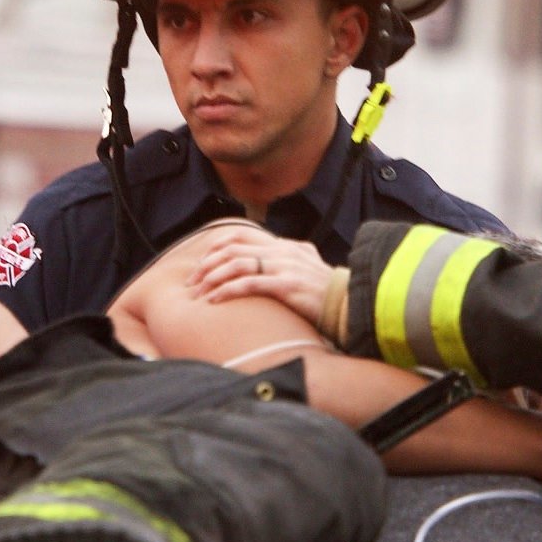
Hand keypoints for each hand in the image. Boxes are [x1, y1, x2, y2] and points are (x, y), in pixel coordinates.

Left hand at [187, 225, 333, 324]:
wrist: (350, 305)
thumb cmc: (326, 294)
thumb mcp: (306, 269)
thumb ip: (287, 263)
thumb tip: (268, 265)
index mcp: (284, 246)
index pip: (241, 236)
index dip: (216, 248)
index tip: (202, 266)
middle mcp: (282, 251)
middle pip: (233, 249)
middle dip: (206, 265)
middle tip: (192, 283)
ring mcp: (284, 267)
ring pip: (236, 264)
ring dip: (212, 278)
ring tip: (198, 293)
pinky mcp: (286, 285)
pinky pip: (248, 284)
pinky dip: (227, 291)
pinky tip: (214, 301)